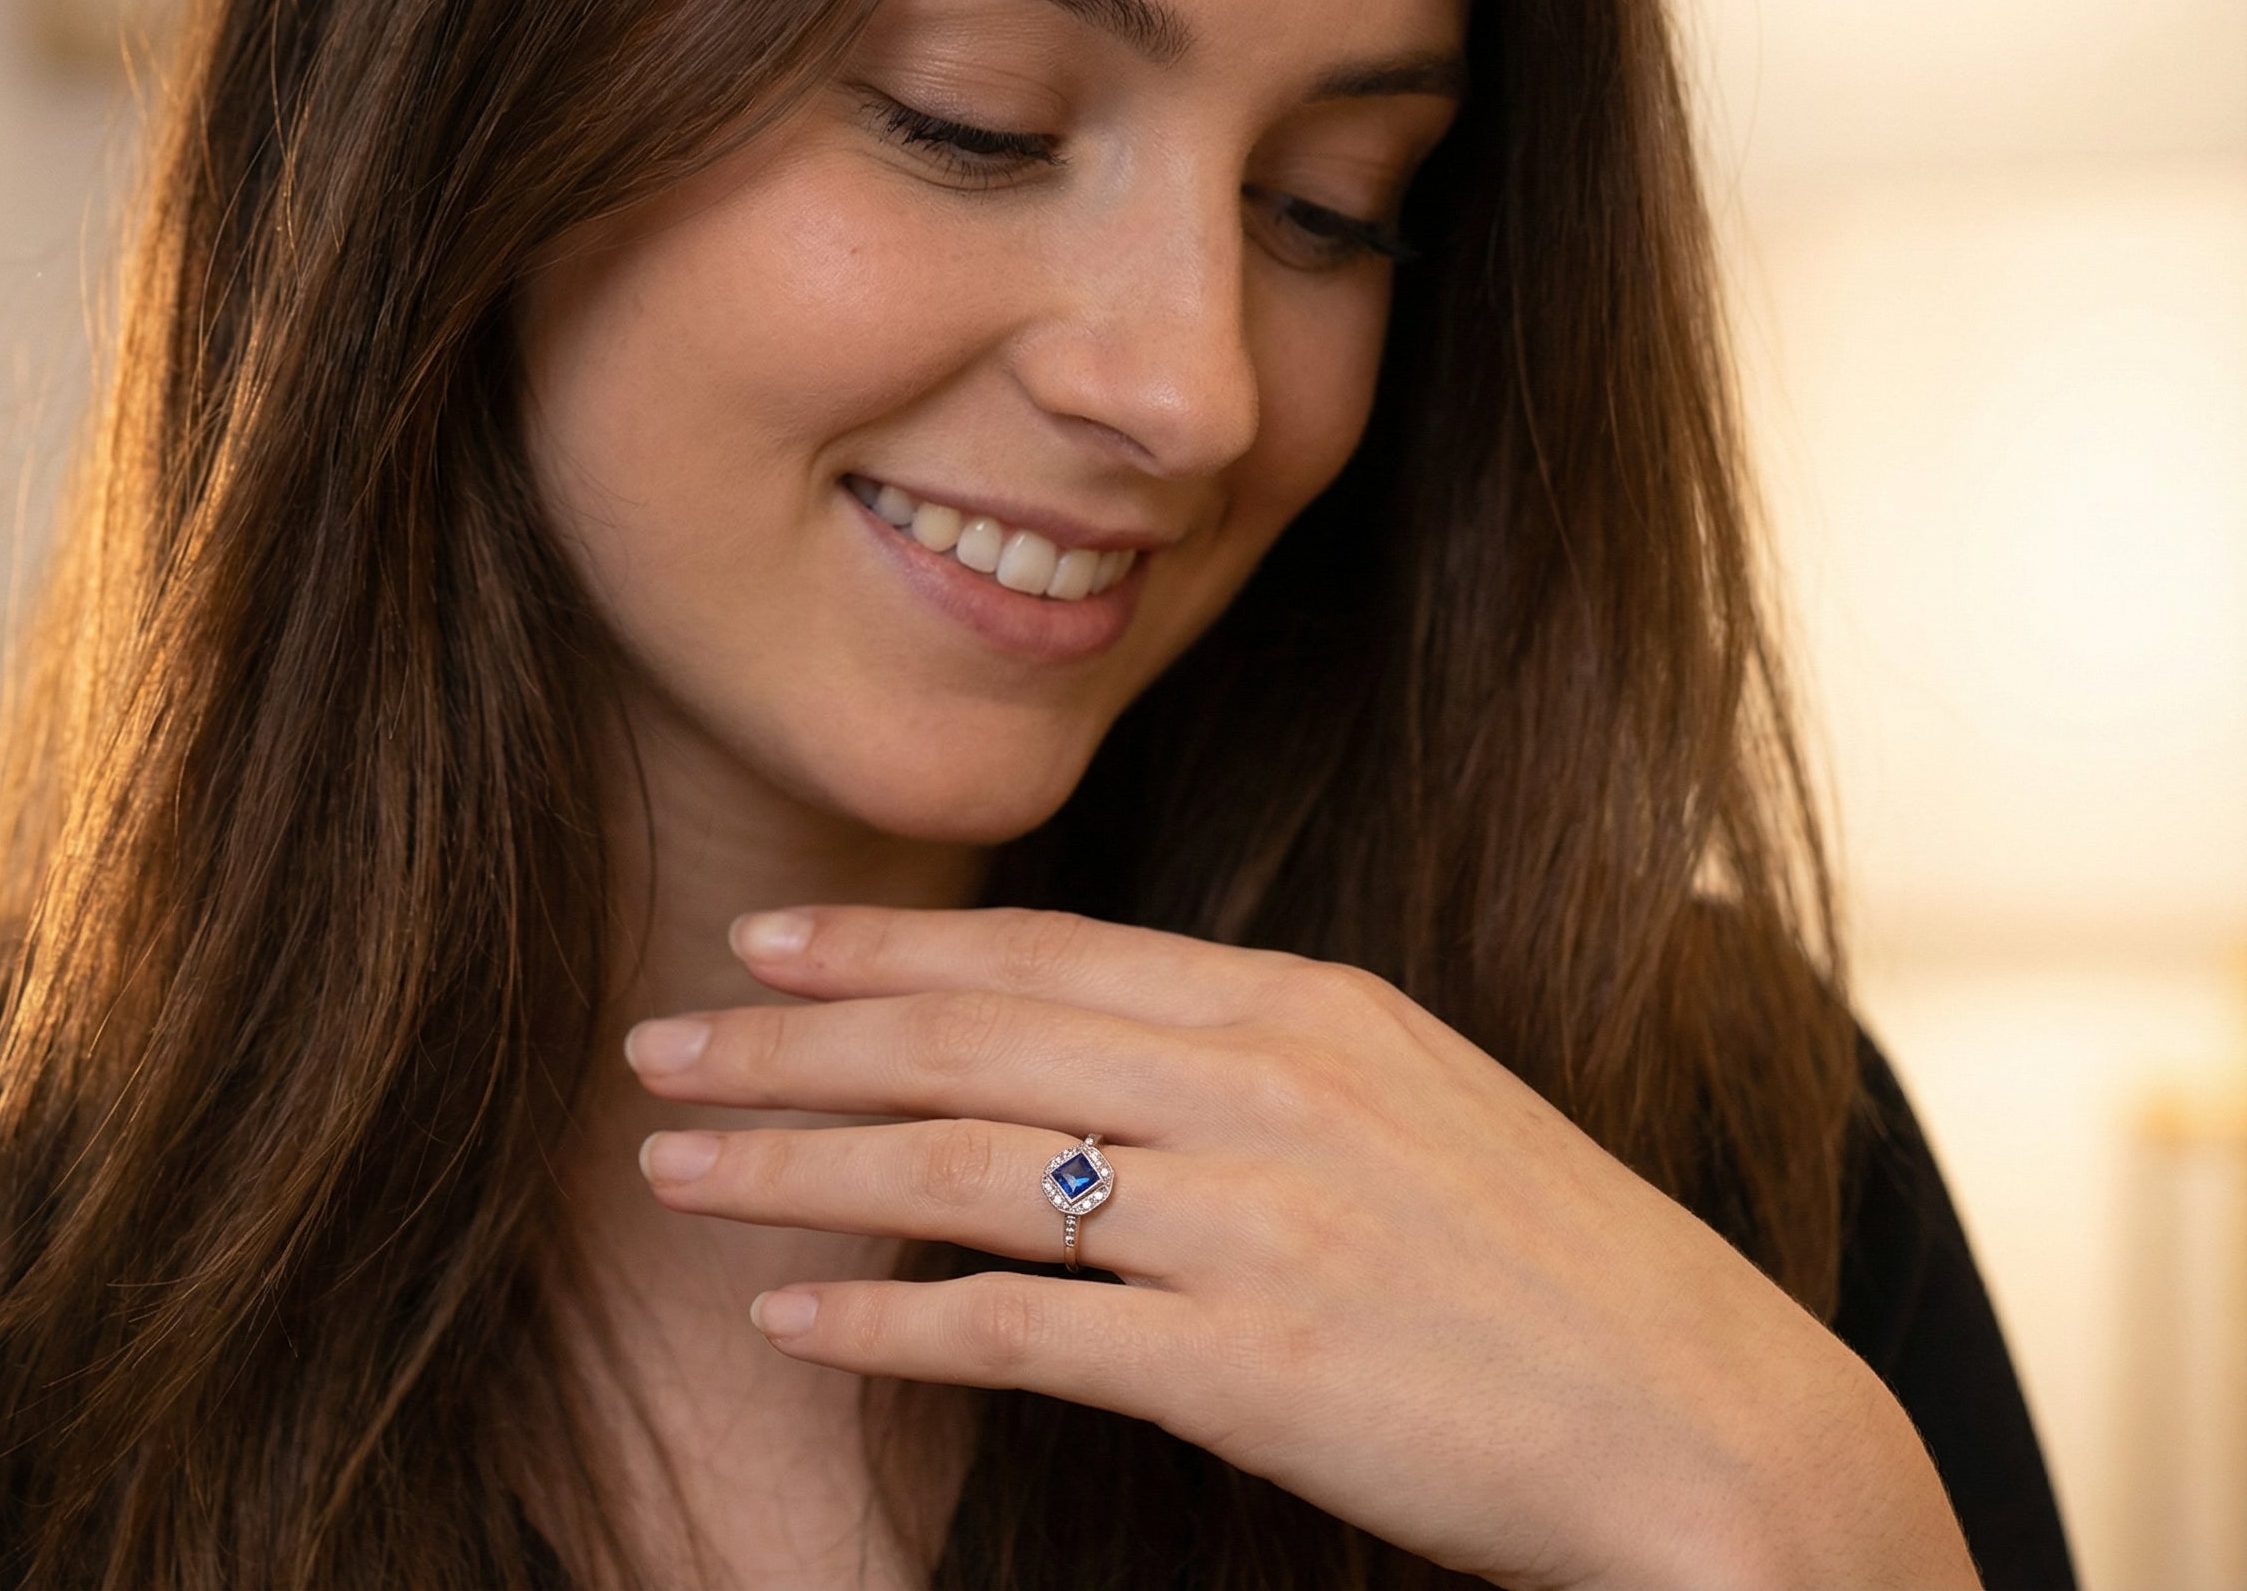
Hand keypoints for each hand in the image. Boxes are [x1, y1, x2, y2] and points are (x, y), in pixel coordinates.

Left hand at [624, 905, 1979, 1590]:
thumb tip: (1095, 1064)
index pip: (1043, 955)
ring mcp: (1255, 1218)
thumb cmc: (1559, 1269)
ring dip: (797, 1165)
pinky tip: (792, 1317)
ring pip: (965, 1164)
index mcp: (1304, 1009)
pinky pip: (1020, 1325)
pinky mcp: (1252, 1362)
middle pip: (974, 1039)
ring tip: (675, 1170)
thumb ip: (1255, 1065)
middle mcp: (1265, 1085)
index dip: (885, 951)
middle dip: (792, 1039)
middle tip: (660, 1042)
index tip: (763, 948)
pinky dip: (889, 1317)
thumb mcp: (1413, 1106)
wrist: (1710, 1424)